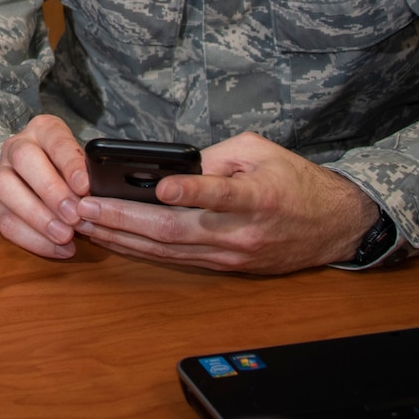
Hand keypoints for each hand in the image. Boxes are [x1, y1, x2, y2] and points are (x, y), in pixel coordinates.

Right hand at [0, 115, 90, 258]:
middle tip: (74, 215)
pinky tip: (57, 248)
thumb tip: (107, 196)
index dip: (70, 163)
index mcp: (42, 131)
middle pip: (24, 159)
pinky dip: (33, 239)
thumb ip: (89, 174)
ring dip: (39, 217)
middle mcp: (16, 148)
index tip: (85, 187)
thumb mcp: (79, 163)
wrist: (25, 180)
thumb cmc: (63, 171)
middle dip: (51, 190)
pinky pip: (6, 222)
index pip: (55, 139)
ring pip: (7, 190)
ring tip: (65, 235)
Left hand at [73, 132, 379, 273]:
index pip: (221, 195)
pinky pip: (175, 260)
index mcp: (257, 196)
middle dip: (125, 220)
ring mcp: (231, 255)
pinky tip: (111, 238)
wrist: (333, 225)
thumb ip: (216, 157)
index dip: (191, 192)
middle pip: (177, 230)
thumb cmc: (295, 180)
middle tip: (84, 208)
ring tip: (84, 223)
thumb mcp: (260, 151)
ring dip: (122, 238)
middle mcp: (241, 232)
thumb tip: (170, 167)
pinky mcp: (224, 267)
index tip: (161, 187)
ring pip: (168, 251)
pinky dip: (140, 249)